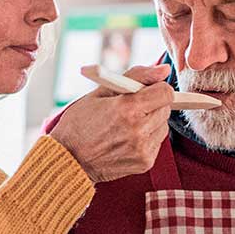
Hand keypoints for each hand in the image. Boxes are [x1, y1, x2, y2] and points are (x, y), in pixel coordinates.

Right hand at [49, 64, 174, 182]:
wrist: (68, 159)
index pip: (166, 92)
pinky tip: (127, 139)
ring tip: (127, 125)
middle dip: (153, 105)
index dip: (157, 88)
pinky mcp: (145, 163)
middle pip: (166, 109)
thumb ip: (136, 77)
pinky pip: (156, 143)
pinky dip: (147, 139)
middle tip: (132, 108)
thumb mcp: (101, 91)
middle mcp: (139, 130)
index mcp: (127, 108)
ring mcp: (143, 149)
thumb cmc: (79, 122)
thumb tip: (164, 70)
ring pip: (163, 127)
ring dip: (151, 122)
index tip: (146, 91)